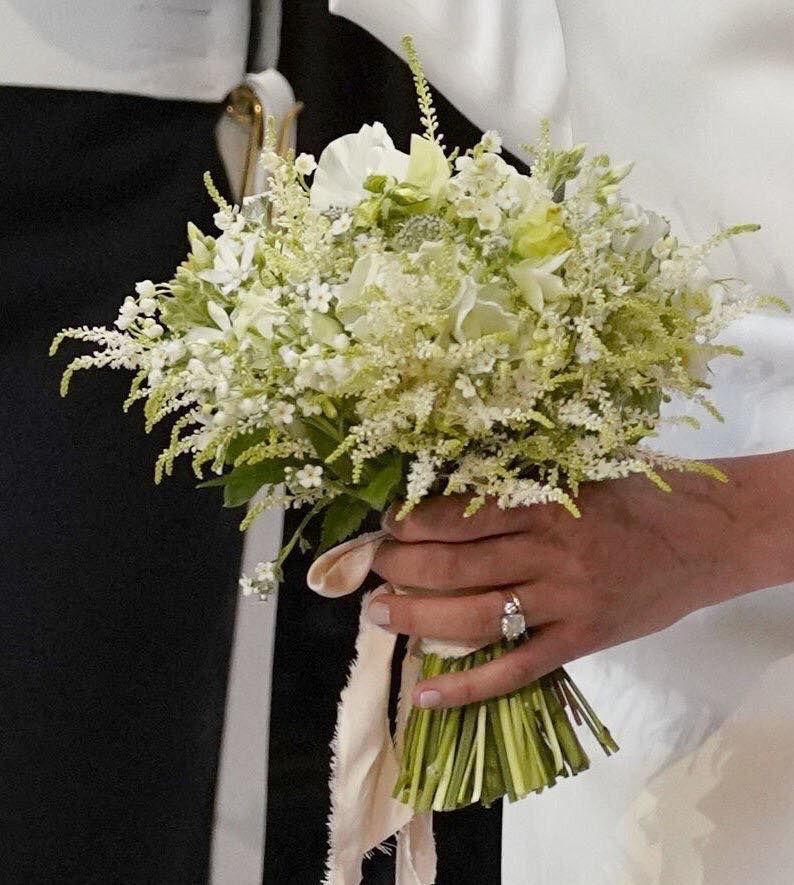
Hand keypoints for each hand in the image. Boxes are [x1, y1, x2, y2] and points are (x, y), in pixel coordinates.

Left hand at [370, 451, 793, 708]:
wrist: (705, 540)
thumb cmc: (639, 499)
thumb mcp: (578, 478)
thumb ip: (522, 493)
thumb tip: (451, 506)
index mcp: (546, 505)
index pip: (463, 516)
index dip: (415, 523)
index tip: (386, 524)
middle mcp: (549, 554)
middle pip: (458, 565)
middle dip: (403, 567)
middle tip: (371, 567)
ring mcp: (564, 603)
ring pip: (476, 616)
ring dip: (419, 616)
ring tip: (379, 614)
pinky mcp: (579, 642)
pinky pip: (517, 669)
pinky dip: (469, 686)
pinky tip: (426, 694)